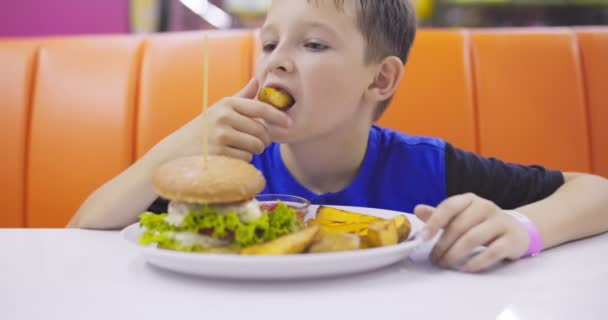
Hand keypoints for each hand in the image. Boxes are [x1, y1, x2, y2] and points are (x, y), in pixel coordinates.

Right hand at [174, 79, 291, 161]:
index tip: (289, 123)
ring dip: (253, 151)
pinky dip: (243, 161)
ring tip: (240, 148)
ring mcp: (221, 135)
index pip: (260, 107)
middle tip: (258, 143)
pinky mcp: (219, 153)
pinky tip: (231, 157)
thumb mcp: (220, 109)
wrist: (176, 150)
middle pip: (262, 131)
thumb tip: (258, 81)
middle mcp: (224, 117)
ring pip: (256, 146)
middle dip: (264, 140)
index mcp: (227, 103)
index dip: (278, 116)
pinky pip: (246, 159)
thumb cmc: (204, 129)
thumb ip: (241, 97)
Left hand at [414, 193, 529, 271]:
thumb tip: (418, 210)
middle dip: (442, 244)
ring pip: (473, 238)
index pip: (450, 206)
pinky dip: (476, 262)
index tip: (423, 237)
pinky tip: (464, 268)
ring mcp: (500, 222)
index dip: (435, 221)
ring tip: (444, 263)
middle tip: (434, 259)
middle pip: (459, 226)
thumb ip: (439, 215)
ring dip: (455, 254)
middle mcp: (485, 207)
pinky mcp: (512, 239)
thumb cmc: (481, 223)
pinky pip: (492, 252)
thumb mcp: (460, 216)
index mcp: (469, 200)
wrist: (516, 230)